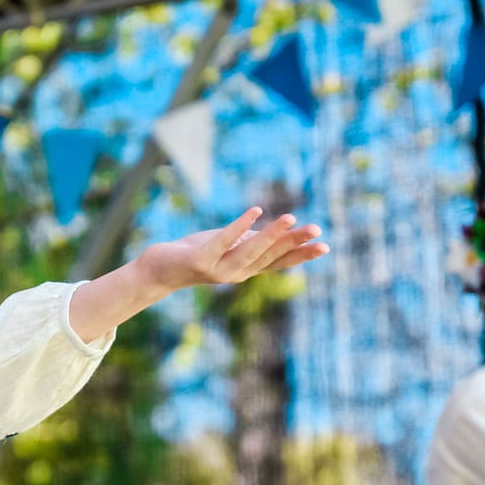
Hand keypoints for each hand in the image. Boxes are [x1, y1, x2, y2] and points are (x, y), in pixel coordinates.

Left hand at [135, 208, 327, 293]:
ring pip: (251, 252)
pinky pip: (224, 241)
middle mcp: (236, 273)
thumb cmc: (194, 255)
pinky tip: (255, 211)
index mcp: (245, 269)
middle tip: (318, 231)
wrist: (158, 271)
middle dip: (294, 244)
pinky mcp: (201, 260)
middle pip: (270, 257)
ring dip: (271, 235)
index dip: (301, 255)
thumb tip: (273, 232)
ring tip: (290, 217)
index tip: (325, 246)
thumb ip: (248, 242)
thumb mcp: (225, 247)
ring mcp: (219, 269)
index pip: (279, 262)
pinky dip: (240, 227)